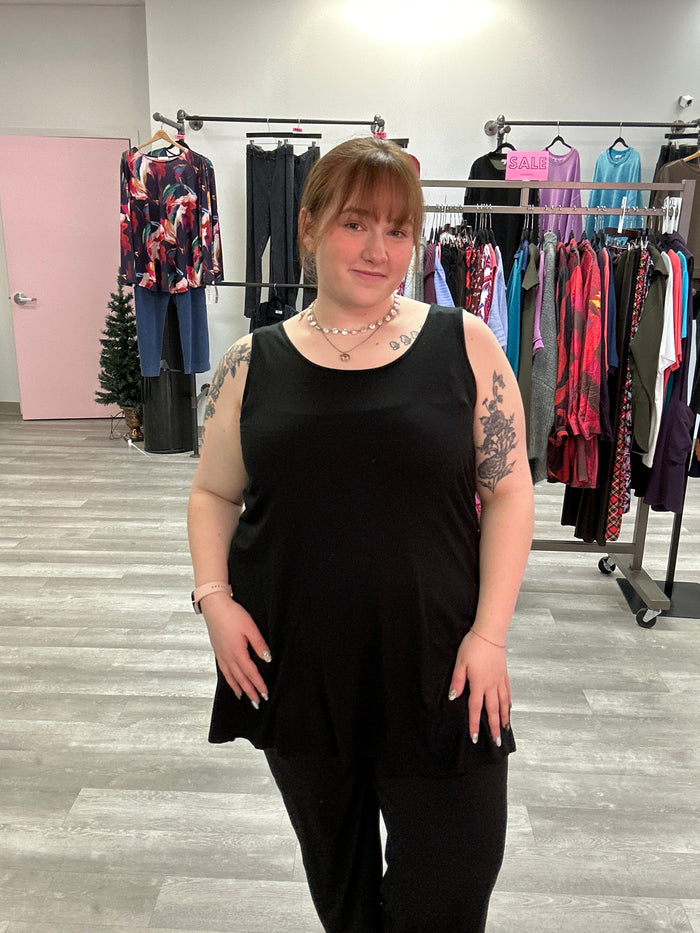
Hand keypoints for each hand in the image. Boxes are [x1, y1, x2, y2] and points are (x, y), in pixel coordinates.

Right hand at [201, 592, 270, 707]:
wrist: (214, 606)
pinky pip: (224, 671)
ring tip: (245, 698)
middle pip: (241, 679)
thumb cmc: (232, 614)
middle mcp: (228, 657)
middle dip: (250, 692)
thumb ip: (259, 644)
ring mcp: (222, 655)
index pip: (251, 673)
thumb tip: (267, 659)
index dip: (258, 685)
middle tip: (257, 702)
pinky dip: (229, 680)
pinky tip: (232, 682)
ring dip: (239, 688)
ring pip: (231, 677)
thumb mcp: (250, 627)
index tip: (265, 694)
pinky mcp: (218, 651)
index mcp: (238, 652)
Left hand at [448, 630, 510, 745]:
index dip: (475, 724)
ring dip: (504, 718)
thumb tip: (454, 697)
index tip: (475, 738)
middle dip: (494, 727)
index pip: (476, 709)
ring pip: (503, 703)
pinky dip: (509, 703)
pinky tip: (509, 708)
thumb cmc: (473, 646)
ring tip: (506, 730)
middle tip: (497, 742)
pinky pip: (507, 692)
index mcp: (479, 684)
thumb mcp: (460, 663)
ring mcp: (499, 680)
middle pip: (493, 710)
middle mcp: (491, 685)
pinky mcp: (504, 674)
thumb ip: (458, 681)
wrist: (489, 633)